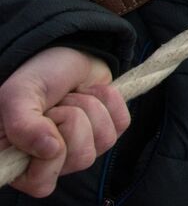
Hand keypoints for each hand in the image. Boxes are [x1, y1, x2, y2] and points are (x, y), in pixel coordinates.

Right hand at [0, 47, 129, 197]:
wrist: (65, 51)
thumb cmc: (35, 76)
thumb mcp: (18, 96)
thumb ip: (23, 126)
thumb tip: (51, 151)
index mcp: (21, 162)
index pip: (42, 182)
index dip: (51, 149)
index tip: (42, 119)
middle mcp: (52, 162)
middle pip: (81, 158)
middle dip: (73, 118)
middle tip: (58, 104)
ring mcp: (82, 147)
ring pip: (104, 142)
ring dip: (90, 107)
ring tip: (72, 98)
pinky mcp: (107, 129)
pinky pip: (122, 124)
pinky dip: (109, 100)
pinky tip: (90, 93)